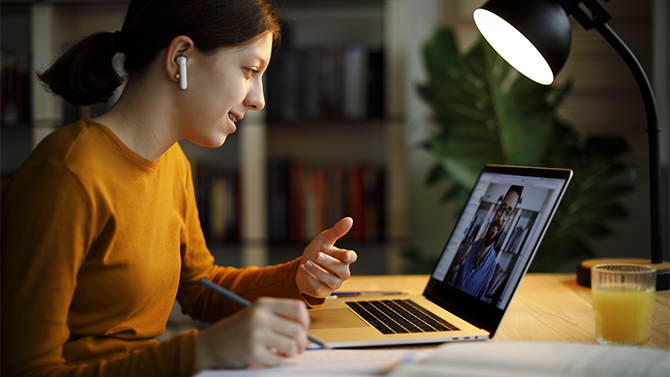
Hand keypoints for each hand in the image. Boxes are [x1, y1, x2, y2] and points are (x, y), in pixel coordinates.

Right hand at [193, 297, 308, 370]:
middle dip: (302, 342)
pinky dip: (279, 361)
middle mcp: (260, 317)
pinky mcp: (252, 353)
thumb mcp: (256, 314)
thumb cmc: (238, 330)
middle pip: (298, 329)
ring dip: (293, 353)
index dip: (305, 321)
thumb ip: (278, 316)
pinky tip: (272, 358)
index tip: (302, 330)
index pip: (298, 308)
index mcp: (263, 304)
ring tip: (287, 353)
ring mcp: (256, 335)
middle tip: (298, 348)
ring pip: (291, 346)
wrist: (211, 345)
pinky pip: (278, 360)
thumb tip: (305, 329)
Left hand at [295, 217, 356, 297]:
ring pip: (331, 280)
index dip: (349, 257)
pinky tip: (303, 270)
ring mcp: (334, 283)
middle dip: (329, 262)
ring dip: (318, 271)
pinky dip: (311, 278)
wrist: (302, 267)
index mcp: (343, 258)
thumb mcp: (324, 240)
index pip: (351, 258)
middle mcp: (341, 272)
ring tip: (307, 263)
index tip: (346, 256)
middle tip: (317, 255)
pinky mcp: (324, 292)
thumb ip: (336, 231)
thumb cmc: (316, 252)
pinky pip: (320, 287)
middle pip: (341, 269)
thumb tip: (349, 219)